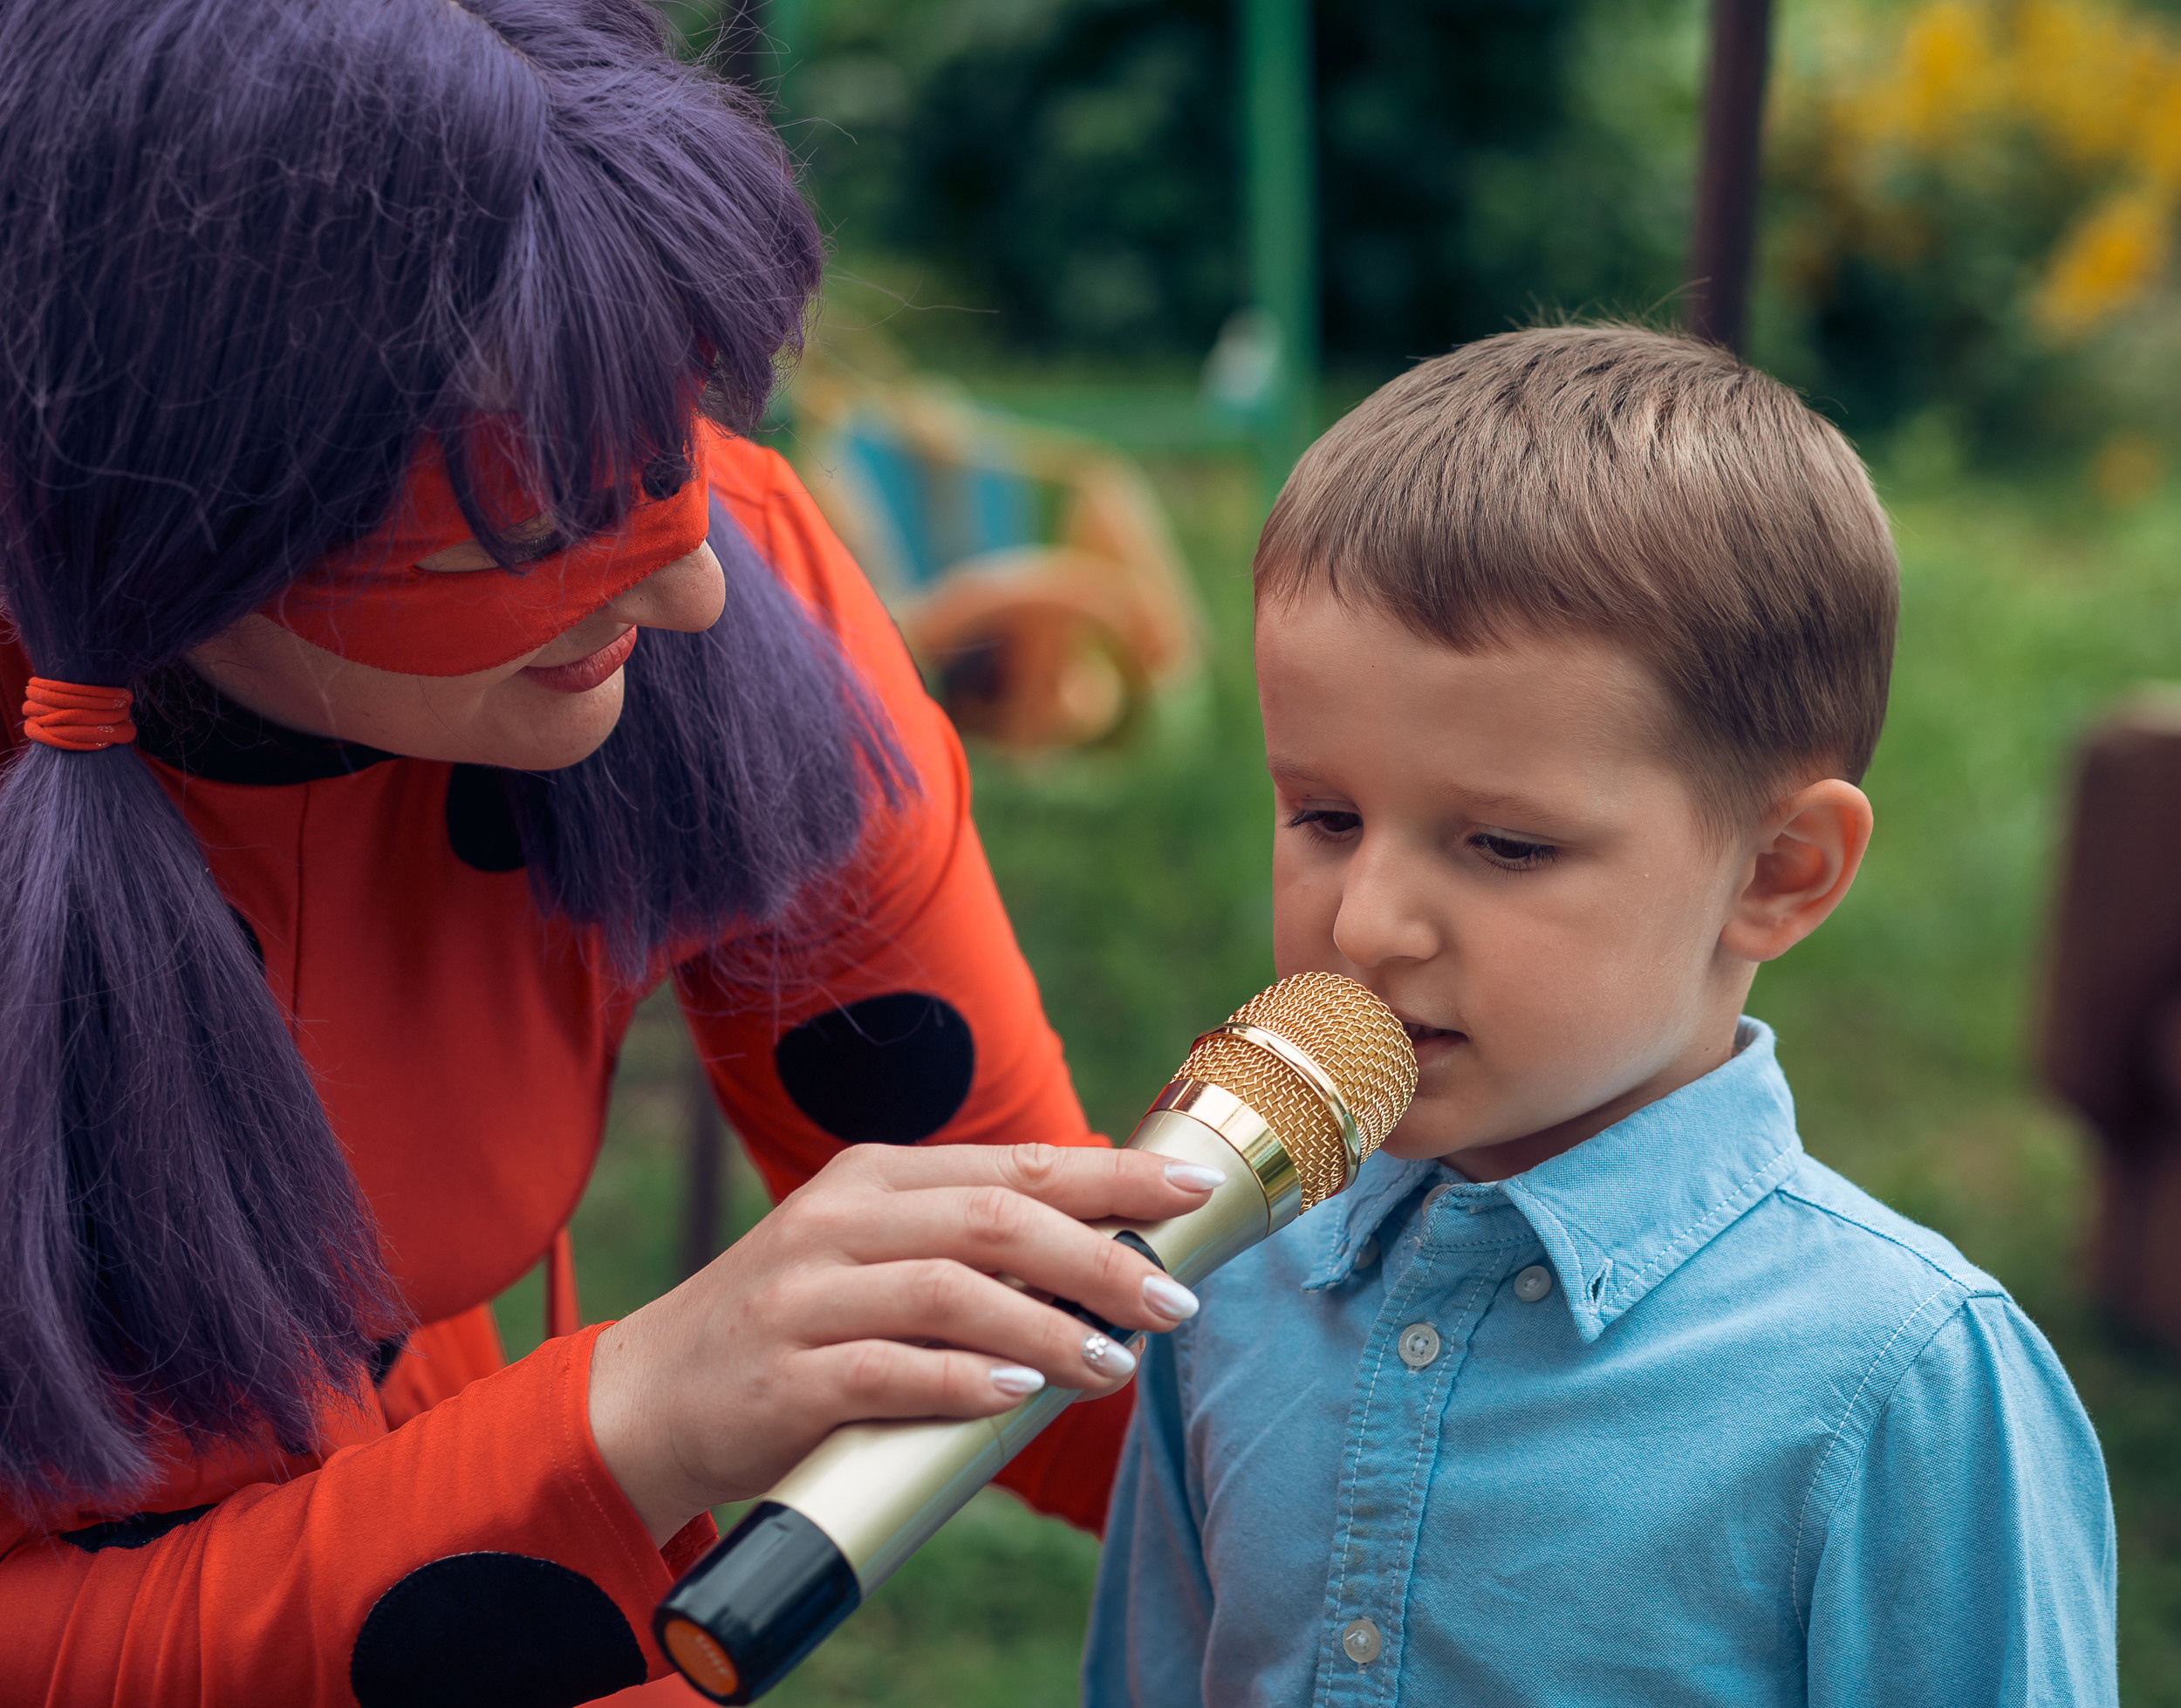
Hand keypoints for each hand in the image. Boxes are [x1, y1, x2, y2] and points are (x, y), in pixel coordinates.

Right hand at [586, 1141, 1219, 1542]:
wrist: (648, 1399)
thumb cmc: (794, 1332)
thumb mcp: (872, 1261)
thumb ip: (966, 1251)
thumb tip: (1106, 1264)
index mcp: (874, 1178)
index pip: (1013, 1166)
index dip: (1111, 1178)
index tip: (1192, 1193)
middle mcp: (840, 1220)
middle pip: (994, 1219)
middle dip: (1100, 1254)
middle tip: (1176, 1298)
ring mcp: (805, 1295)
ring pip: (948, 1289)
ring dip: (1047, 1325)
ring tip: (1117, 1361)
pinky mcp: (781, 1377)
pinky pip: (883, 1370)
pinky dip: (961, 1379)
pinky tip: (1019, 1393)